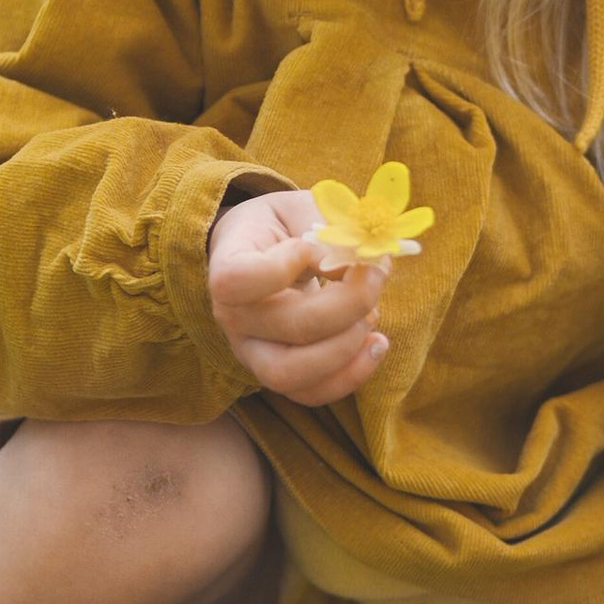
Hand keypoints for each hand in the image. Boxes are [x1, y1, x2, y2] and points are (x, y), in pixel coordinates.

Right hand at [207, 187, 389, 406]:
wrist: (267, 254)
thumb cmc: (285, 227)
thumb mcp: (302, 209)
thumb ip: (330, 230)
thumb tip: (357, 268)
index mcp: (227, 266)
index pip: (236, 281)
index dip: (281, 267)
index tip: (307, 247)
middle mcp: (233, 318)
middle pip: (288, 326)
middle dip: (348, 302)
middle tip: (374, 274)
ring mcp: (252, 353)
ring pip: (292, 374)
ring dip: (347, 348)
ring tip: (372, 316)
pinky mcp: (280, 374)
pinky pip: (311, 393)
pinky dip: (352, 374)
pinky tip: (377, 343)